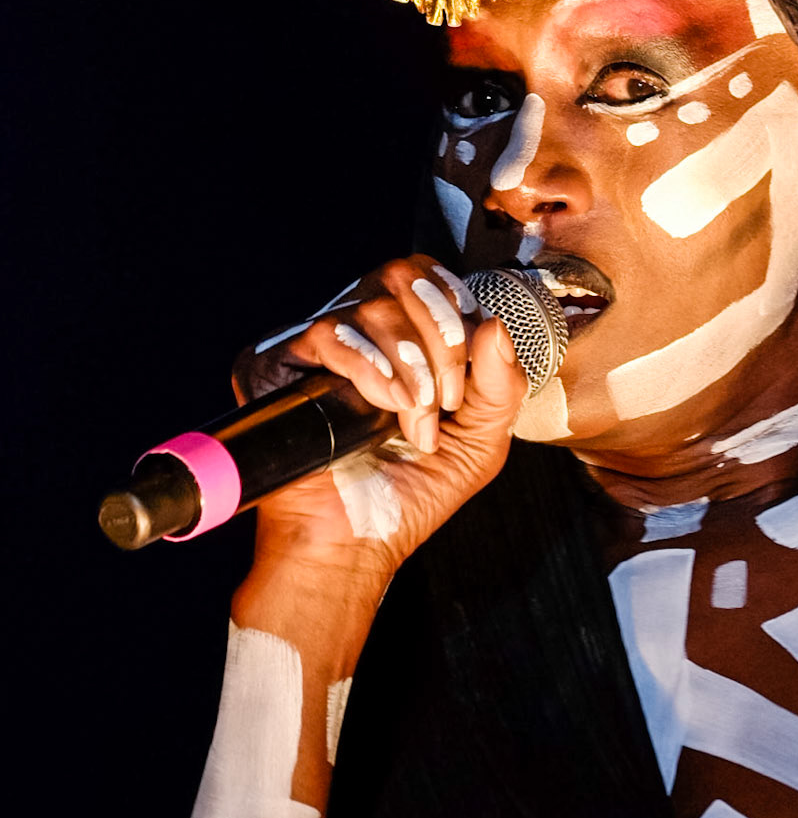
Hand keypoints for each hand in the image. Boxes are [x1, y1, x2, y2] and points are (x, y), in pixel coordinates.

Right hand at [232, 256, 526, 577]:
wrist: (354, 543)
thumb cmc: (412, 494)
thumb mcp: (481, 439)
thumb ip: (502, 383)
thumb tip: (495, 325)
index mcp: (402, 337)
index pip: (430, 278)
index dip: (458, 310)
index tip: (467, 377)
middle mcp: (358, 331)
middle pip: (403, 274)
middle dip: (441, 334)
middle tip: (446, 398)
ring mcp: (316, 346)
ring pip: (372, 304)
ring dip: (411, 366)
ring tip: (414, 421)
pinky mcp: (275, 365)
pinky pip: (327, 333)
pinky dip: (369, 367)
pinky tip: (383, 406)